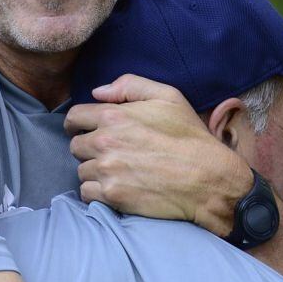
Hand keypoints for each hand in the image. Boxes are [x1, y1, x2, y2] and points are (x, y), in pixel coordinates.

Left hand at [64, 74, 251, 233]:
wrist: (208, 179)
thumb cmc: (190, 137)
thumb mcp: (168, 97)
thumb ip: (130, 85)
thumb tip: (98, 92)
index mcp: (114, 116)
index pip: (75, 117)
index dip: (79, 123)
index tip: (86, 130)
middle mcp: (105, 142)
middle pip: (76, 146)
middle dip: (89, 149)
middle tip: (111, 153)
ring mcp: (107, 171)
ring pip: (82, 171)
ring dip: (95, 171)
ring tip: (119, 171)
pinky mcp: (112, 196)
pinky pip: (87, 193)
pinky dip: (97, 192)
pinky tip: (117, 187)